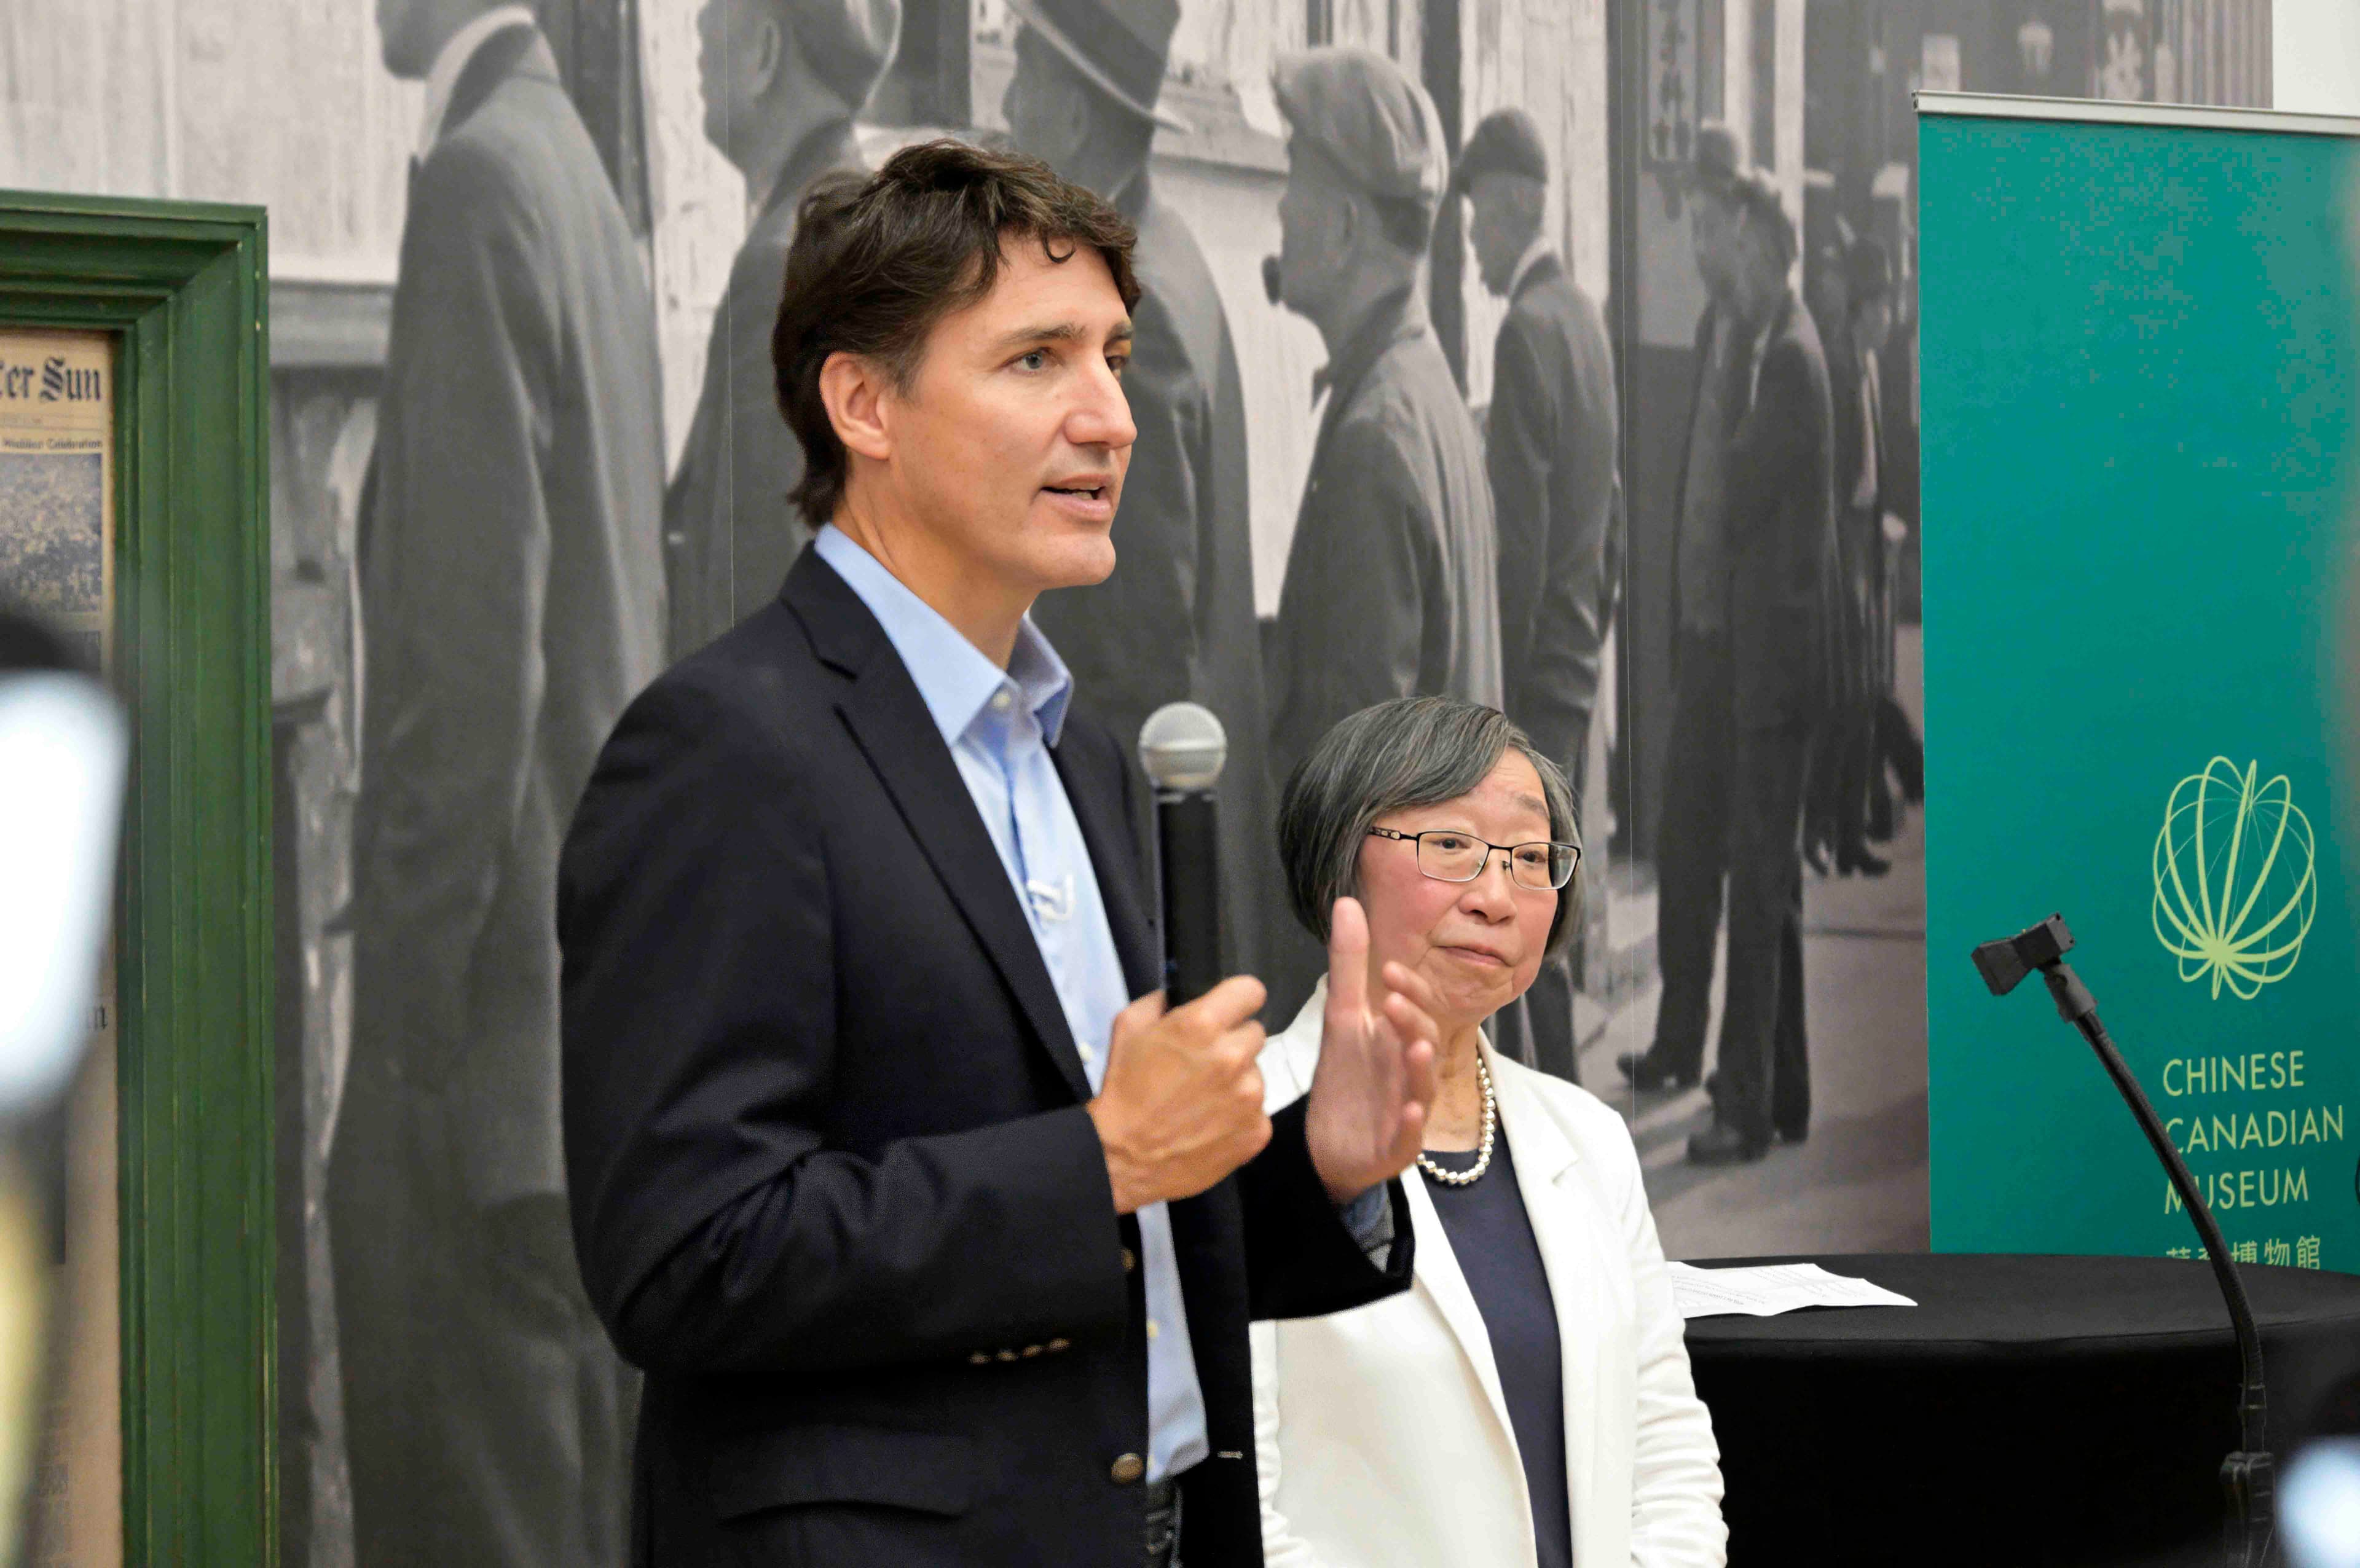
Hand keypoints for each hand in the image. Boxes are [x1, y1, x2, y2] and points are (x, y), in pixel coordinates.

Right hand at [1085, 975, 1270, 1213]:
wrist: (1123, 1157)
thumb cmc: (1124, 1089)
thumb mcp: (1128, 1027)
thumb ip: (1161, 1000)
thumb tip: (1182, 992)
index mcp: (1204, 1025)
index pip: (1251, 990)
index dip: (1238, 1000)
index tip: (1229, 1011)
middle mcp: (1234, 1056)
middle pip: (1255, 1034)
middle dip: (1233, 1043)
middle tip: (1205, 1064)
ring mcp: (1251, 1096)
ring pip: (1256, 1074)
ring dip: (1237, 1081)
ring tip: (1204, 1100)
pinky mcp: (1258, 1130)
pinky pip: (1257, 1111)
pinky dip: (1239, 1116)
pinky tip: (1212, 1124)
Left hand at [1303, 898, 1439, 1204]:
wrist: (1327, 1145)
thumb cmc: (1347, 1077)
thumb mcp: (1342, 1017)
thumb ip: (1349, 964)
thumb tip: (1347, 902)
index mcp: (1400, 1040)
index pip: (1415, 1008)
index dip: (1409, 990)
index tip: (1389, 969)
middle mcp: (1411, 1073)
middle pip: (1423, 1043)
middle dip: (1413, 1021)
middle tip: (1393, 1002)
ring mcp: (1408, 1110)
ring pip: (1423, 1088)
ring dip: (1421, 1069)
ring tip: (1414, 1049)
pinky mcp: (1396, 1147)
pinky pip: (1411, 1138)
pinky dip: (1413, 1126)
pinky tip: (1412, 1113)